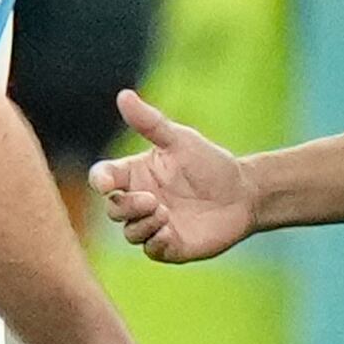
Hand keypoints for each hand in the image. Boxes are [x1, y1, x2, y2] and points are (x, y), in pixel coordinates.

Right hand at [91, 91, 256, 260]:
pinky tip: (170, 231)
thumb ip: (149, 122)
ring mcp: (152, 225)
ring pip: (129, 231)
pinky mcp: (169, 246)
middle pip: (113, 209)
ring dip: (142, 224)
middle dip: (126, 206)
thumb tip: (123, 95)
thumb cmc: (209, 163)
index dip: (100, 180)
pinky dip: (155, 241)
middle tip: (152, 200)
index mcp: (134, 174)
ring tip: (165, 214)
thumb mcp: (179, 140)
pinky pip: (150, 249)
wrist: (243, 194)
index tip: (107, 183)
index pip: (103, 178)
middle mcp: (138, 201)